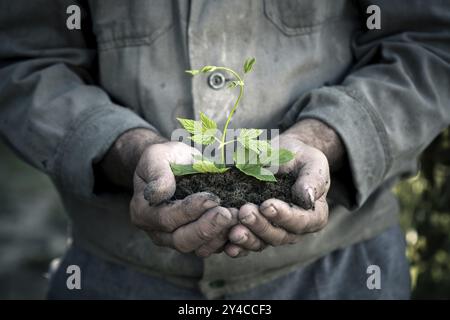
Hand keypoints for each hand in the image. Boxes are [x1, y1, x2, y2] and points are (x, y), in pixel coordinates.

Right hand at [130, 140, 237, 256]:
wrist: (174, 165)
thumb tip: (158, 193)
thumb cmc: (165, 159)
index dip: (189, 211)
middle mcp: (158, 232)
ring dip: (220, 235)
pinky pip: (211, 247)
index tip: (211, 198)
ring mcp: (176, 239)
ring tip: (237, 218)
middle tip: (228, 214)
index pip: (166, 218)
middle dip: (207, 228)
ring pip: (198, 248)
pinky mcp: (196, 241)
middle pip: (182, 240)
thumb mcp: (157, 157)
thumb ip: (157, 173)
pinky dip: (226, 240)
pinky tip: (240, 226)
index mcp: (143, 212)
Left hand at [225, 119, 343, 256]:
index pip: (300, 221)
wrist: (281, 156)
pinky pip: (247, 244)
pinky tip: (226, 246)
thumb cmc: (300, 158)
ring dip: (247, 238)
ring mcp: (273, 232)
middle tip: (245, 212)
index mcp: (313, 215)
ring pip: (261, 243)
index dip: (284, 216)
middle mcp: (294, 230)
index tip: (267, 205)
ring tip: (233, 231)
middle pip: (278, 235)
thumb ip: (312, 179)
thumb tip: (307, 197)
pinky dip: (237, 247)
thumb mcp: (311, 162)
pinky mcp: (255, 232)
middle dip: (260, 226)